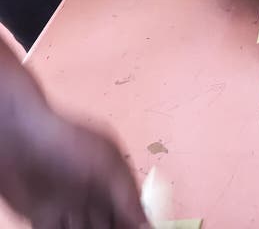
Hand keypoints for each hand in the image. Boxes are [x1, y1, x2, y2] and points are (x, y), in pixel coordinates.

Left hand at [0, 105, 144, 227]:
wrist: (16, 137)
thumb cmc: (61, 137)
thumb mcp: (105, 162)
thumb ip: (126, 192)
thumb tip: (143, 219)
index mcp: (111, 176)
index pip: (130, 207)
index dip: (137, 220)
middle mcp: (90, 193)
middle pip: (108, 223)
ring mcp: (66, 206)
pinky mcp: (41, 216)